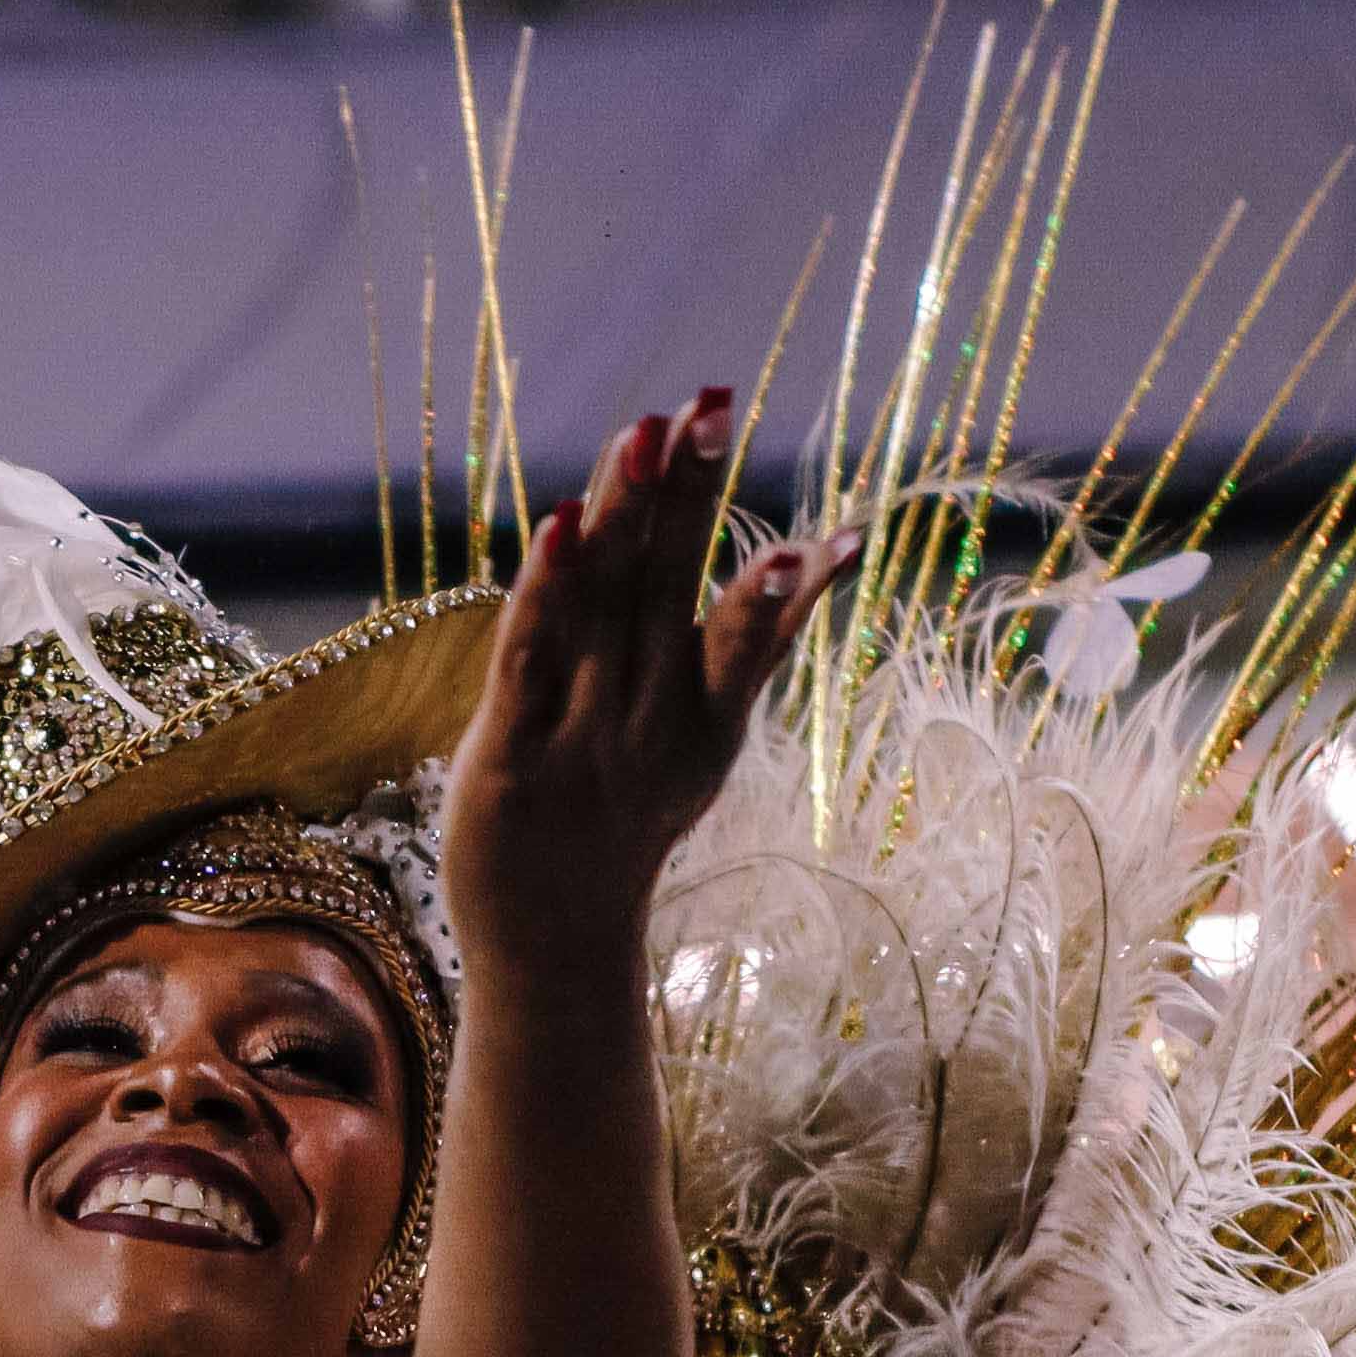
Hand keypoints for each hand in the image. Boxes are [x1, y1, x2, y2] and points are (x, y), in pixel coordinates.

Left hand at [439, 391, 842, 1009]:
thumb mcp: (704, 743)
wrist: (549, 951)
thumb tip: (824, 555)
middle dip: (692, 494)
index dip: (794, 573)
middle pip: (671, 589)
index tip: (847, 525)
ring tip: (651, 438)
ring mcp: (579, 740)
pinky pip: (528, 660)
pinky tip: (557, 528)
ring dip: (627, 519)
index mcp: (706, 720)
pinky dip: (545, 594)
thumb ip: (755, 650)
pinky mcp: (508, 756)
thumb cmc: (623, 830)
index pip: (752, 627)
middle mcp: (650, 723)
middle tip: (711, 405)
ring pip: (605, 609)